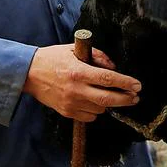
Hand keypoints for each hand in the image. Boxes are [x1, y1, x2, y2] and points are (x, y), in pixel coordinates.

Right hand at [22, 44, 141, 122]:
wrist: (29, 73)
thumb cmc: (53, 58)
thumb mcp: (75, 50)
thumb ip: (97, 56)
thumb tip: (114, 68)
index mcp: (79, 71)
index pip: (109, 79)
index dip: (126, 83)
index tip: (137, 85)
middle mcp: (76, 89)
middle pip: (108, 99)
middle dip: (125, 100)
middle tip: (135, 97)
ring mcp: (71, 103)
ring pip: (99, 109)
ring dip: (108, 103)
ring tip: (107, 94)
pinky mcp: (66, 112)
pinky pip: (89, 116)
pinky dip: (95, 110)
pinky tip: (93, 101)